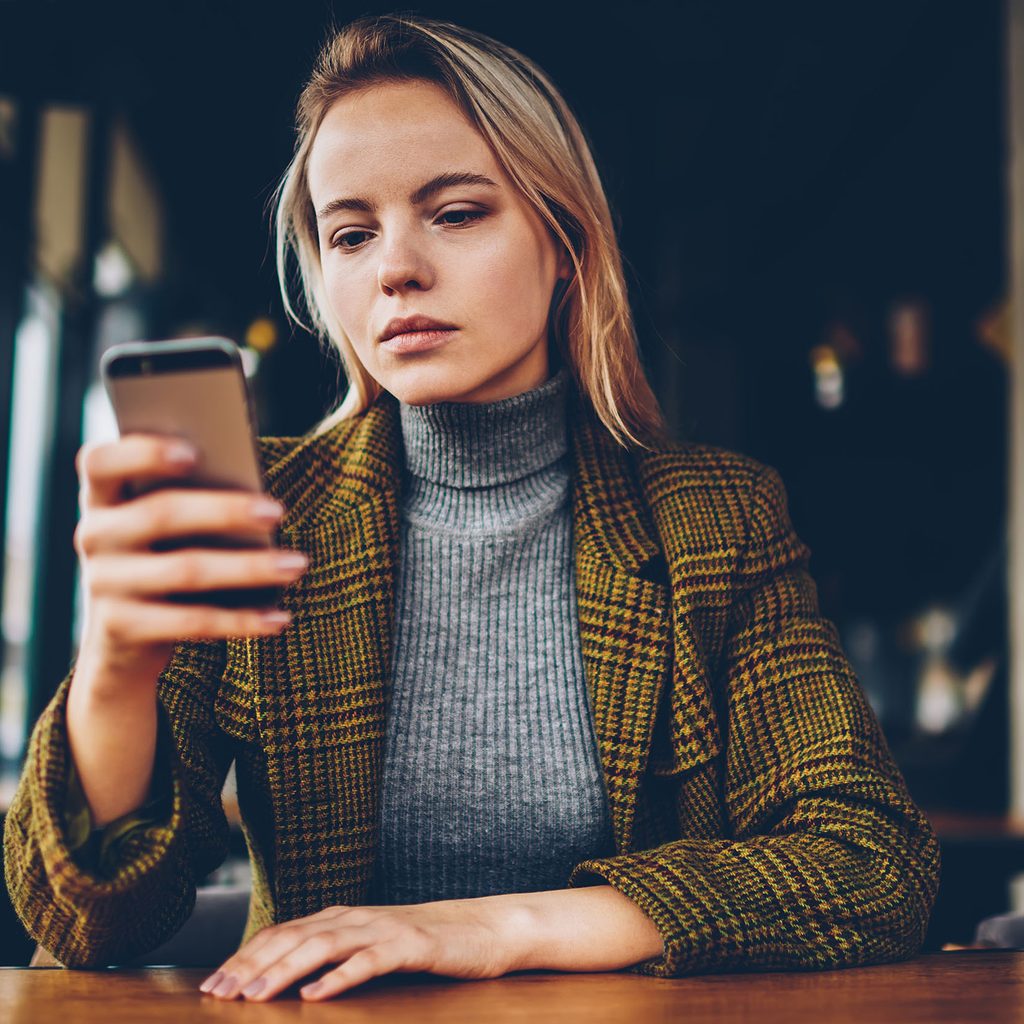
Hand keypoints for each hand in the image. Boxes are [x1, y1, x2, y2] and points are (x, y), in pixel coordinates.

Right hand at [73, 433, 305, 689]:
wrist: (124, 637)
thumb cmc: (164, 554)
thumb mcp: (166, 525)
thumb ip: (192, 497)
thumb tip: (255, 494)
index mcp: (103, 496)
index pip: (100, 462)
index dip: (142, 453)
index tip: (194, 452)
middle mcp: (94, 535)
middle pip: (160, 514)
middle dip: (225, 511)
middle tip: (278, 511)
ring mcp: (104, 583)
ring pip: (185, 570)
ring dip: (248, 568)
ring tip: (296, 565)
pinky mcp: (123, 628)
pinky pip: (192, 622)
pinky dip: (242, 620)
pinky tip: (280, 617)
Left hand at [198, 899, 519, 1001]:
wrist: (481, 928)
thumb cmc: (419, 945)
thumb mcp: (368, 947)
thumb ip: (331, 955)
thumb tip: (283, 980)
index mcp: (340, 918)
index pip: (281, 933)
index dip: (244, 957)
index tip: (210, 986)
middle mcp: (354, 917)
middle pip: (293, 936)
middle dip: (251, 964)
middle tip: (217, 993)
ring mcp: (382, 929)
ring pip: (323, 945)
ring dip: (284, 970)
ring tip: (254, 995)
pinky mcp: (409, 946)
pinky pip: (369, 961)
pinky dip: (339, 977)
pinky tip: (317, 995)